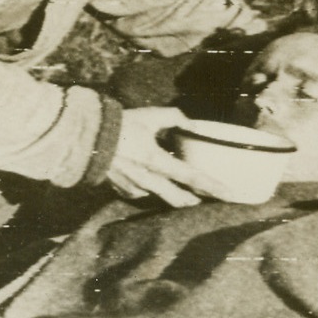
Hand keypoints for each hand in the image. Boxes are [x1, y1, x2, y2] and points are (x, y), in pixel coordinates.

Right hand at [106, 106, 227, 206]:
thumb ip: (175, 117)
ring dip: (178, 198)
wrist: (87, 139)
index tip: (231, 195)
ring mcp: (136, 189)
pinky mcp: (124, 192)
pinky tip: (156, 183)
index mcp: (156, 160)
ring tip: (190, 194)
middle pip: (181, 200)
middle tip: (213, 201)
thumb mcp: (149, 115)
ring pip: (163, 200)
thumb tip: (193, 124)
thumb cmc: (120, 125)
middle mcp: (148, 180)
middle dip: (198, 202)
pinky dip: (155, 190)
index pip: (191, 177)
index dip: (213, 187)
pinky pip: (145, 195)